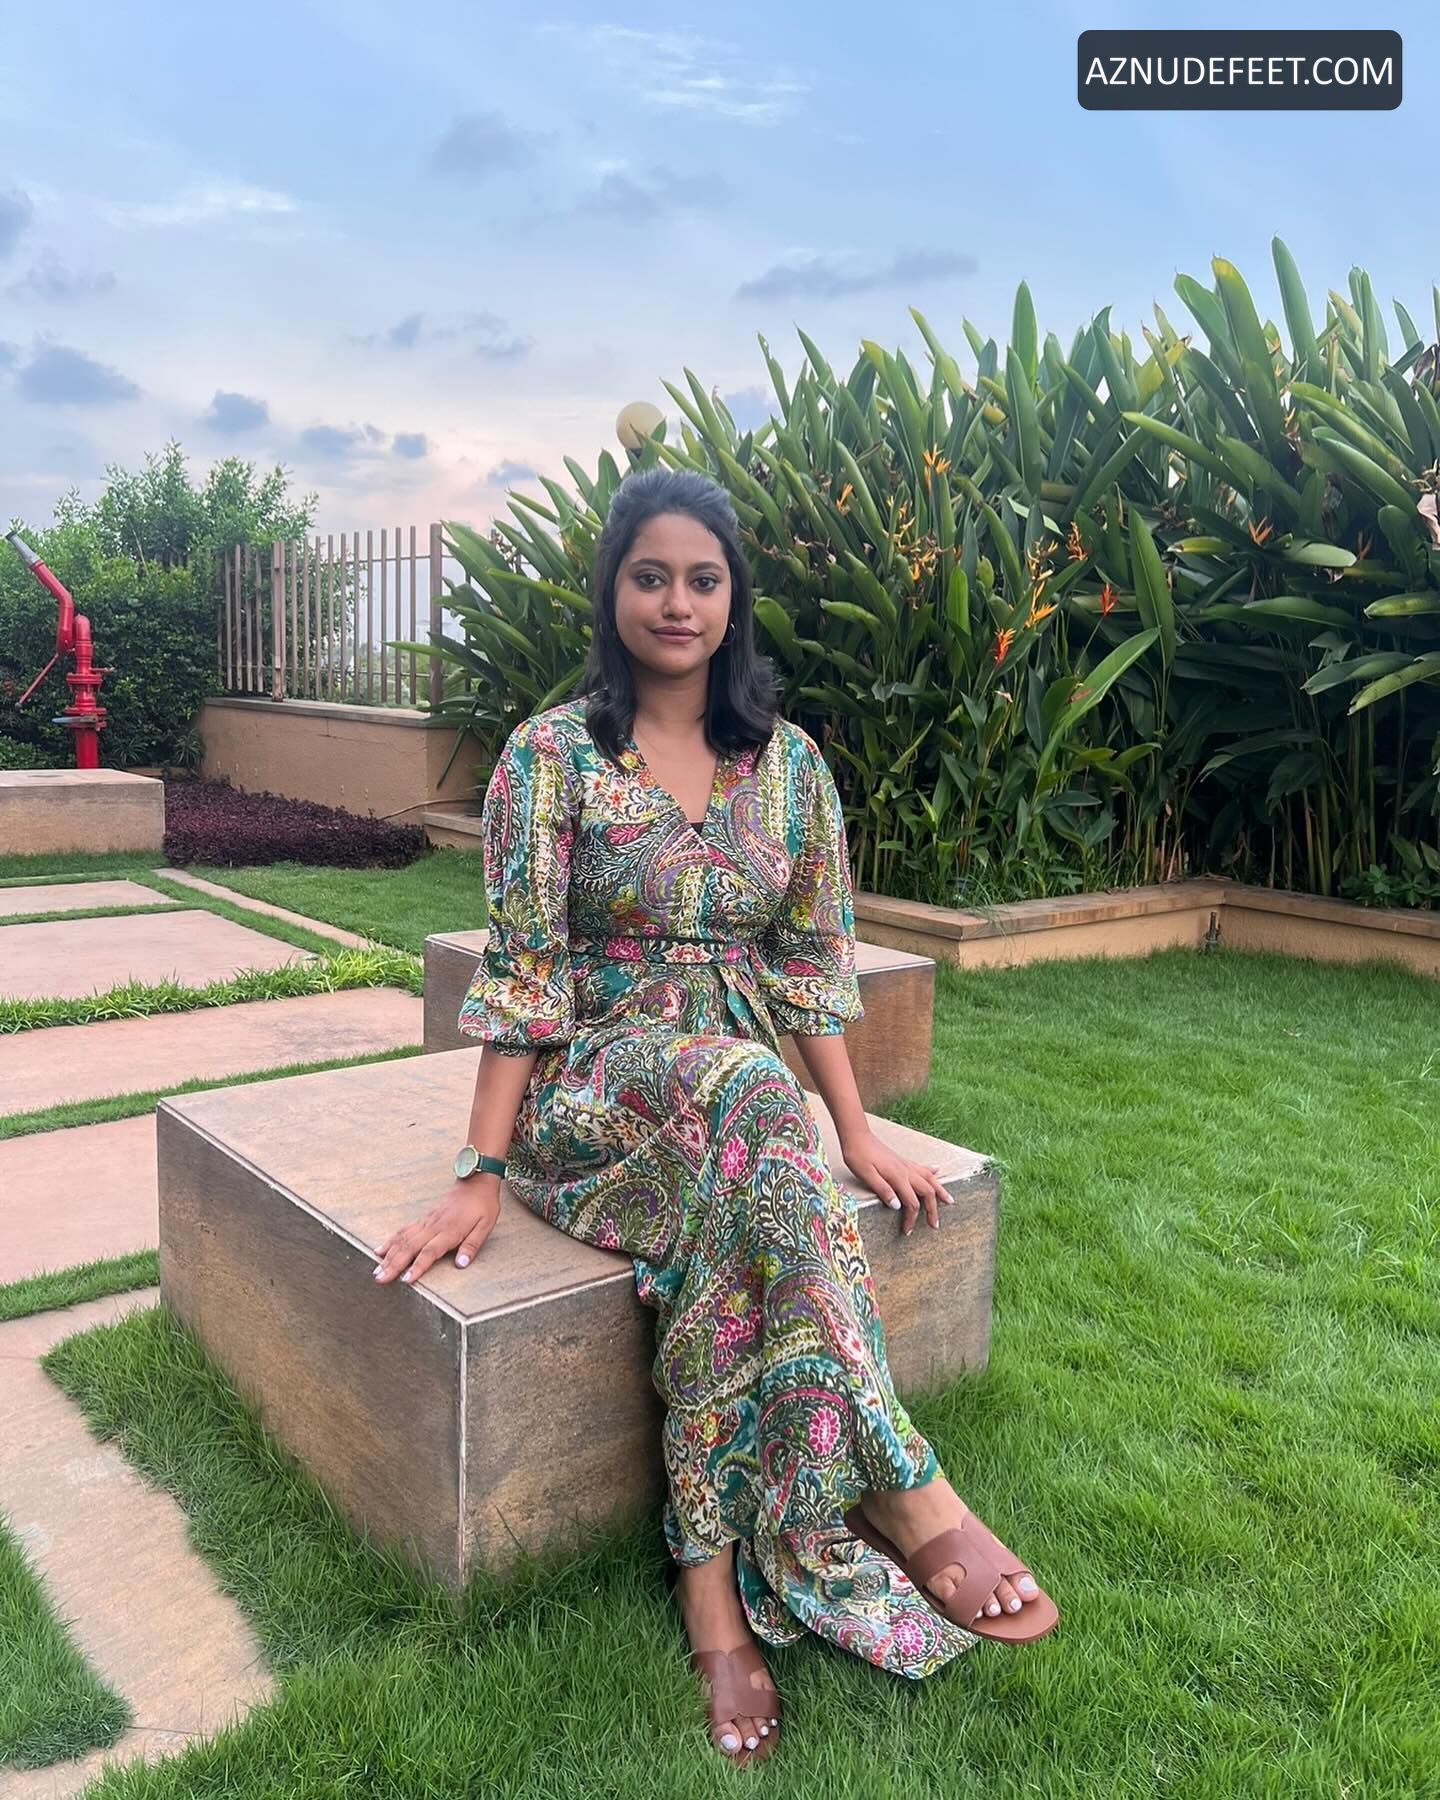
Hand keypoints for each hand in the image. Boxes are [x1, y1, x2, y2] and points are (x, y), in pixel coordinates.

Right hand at [372, 1179, 500, 1286]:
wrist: (475, 1181)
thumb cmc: (482, 1204)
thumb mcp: (485, 1225)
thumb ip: (472, 1245)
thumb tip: (461, 1264)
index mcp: (450, 1230)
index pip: (430, 1251)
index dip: (418, 1266)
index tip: (406, 1280)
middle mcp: (434, 1226)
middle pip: (409, 1247)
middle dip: (393, 1265)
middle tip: (380, 1279)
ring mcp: (426, 1222)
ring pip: (402, 1240)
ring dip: (388, 1256)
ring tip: (376, 1270)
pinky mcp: (423, 1219)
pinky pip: (403, 1231)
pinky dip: (390, 1242)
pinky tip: (380, 1251)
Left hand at [838, 1129, 950, 1235]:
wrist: (857, 1136)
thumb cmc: (858, 1156)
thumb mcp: (866, 1175)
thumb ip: (883, 1190)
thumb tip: (897, 1206)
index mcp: (898, 1177)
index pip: (911, 1203)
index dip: (911, 1219)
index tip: (907, 1231)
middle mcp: (906, 1171)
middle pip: (927, 1192)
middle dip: (932, 1210)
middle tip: (934, 1225)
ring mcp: (906, 1165)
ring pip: (930, 1179)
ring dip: (940, 1191)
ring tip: (949, 1201)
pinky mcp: (903, 1161)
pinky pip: (922, 1168)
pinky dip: (933, 1172)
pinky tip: (938, 1171)